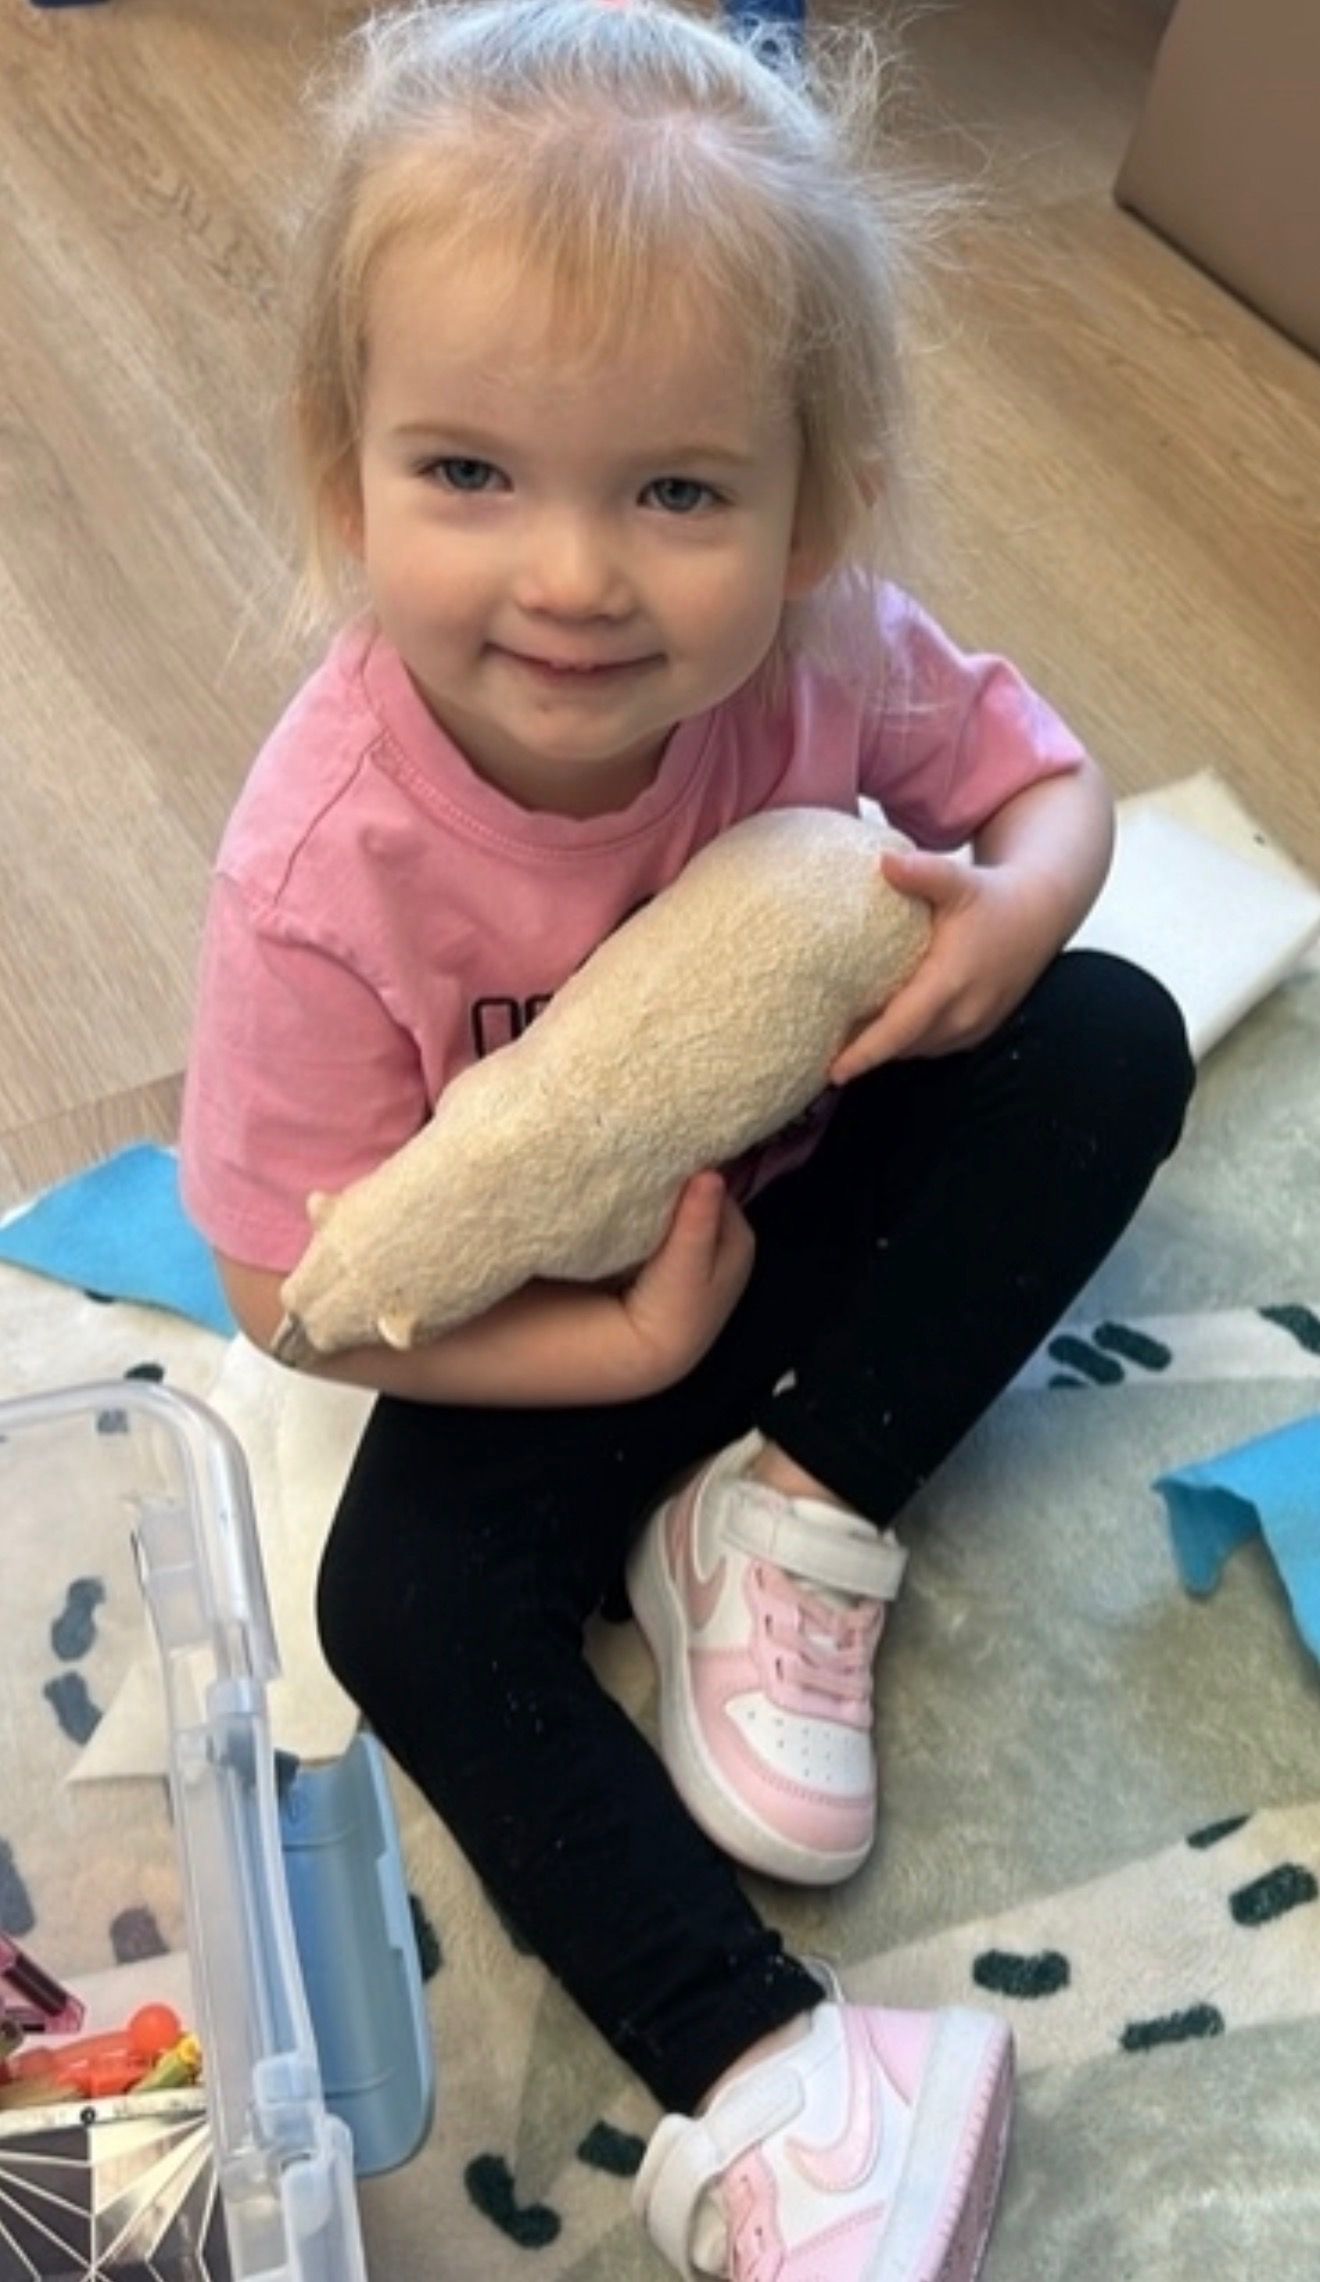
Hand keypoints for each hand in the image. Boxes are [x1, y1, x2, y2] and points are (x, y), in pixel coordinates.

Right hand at [613, 1172, 754, 1392]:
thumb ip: (698, 1218)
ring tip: (644, 1180)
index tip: (667, 1154)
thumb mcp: (687, 1261)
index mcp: (740, 1240)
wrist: (643, 1354)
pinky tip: (639, 1209)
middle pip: (704, 1199)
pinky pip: (673, 1227)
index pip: (720, 1189)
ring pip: (689, 1212)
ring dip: (671, 1201)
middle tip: (652, 1163)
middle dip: (683, 1183)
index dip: (696, 1170)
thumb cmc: (671, 1307)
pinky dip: (661, 1218)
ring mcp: (703, 1256)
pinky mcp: (679, 1264)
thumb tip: (710, 1172)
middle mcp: (727, 1246)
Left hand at [831, 846, 1071, 1080]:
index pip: (899, 1030)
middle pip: (901, 1047)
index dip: (864, 1053)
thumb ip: (923, 873)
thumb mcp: (959, 880)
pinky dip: (906, 1043)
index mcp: (950, 983)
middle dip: (862, 1054)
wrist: (1041, 915)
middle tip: (819, 1052)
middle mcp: (962, 1014)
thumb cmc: (994, 898)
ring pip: (916, 1050)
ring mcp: (972, 1027)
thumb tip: (883, 861)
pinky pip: (932, 1046)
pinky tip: (879, 1030)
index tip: (832, 1072)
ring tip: (841, 1044)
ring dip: (884, 1049)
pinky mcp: (977, 1031)